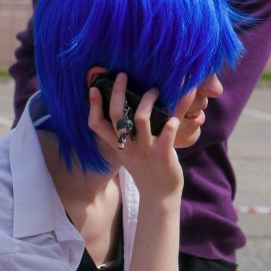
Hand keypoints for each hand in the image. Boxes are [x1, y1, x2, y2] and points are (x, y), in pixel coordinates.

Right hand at [88, 73, 182, 199]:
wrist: (159, 195)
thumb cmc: (145, 169)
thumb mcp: (128, 152)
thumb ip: (125, 133)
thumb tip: (126, 107)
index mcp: (117, 145)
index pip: (96, 125)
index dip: (93, 106)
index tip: (94, 88)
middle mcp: (128, 146)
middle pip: (116, 115)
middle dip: (118, 93)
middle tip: (123, 76)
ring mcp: (146, 150)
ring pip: (140, 120)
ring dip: (147, 101)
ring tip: (154, 91)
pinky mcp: (164, 155)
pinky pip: (168, 134)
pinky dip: (173, 120)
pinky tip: (177, 112)